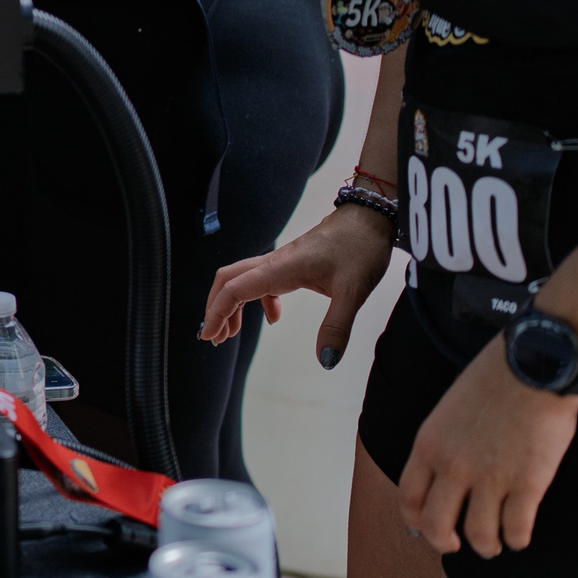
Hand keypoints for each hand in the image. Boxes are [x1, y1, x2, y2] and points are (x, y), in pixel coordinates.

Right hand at [199, 202, 396, 364]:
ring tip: (231, 332)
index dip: (216, 313)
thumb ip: (337, 326)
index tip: (207, 336)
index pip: (235, 289)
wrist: (370, 217)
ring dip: (231, 304)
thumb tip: (325, 360)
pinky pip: (261, 279)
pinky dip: (256, 300)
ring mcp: (281, 261)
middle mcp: (274, 263)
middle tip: (214, 337)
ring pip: (242, 279)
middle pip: (228, 280)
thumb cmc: (361, 247)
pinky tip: (273, 317)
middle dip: (215, 308)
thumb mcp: (353, 291)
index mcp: (281, 268)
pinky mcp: (292, 262)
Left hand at [395, 346, 577, 557]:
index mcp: (428, 445)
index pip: (409, 499)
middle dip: (446, 544)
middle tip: (459, 545)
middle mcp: (452, 468)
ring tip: (496, 544)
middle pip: (437, 527)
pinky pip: (517, 530)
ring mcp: (490, 479)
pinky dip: (518, 540)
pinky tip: (520, 535)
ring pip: (480, 537)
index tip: (430, 527)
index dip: (417, 521)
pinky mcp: (527, 485)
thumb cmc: (493, 380)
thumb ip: (442, 444)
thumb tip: (444, 474)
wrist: (533, 365)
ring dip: (488, 546)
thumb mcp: (448, 411)